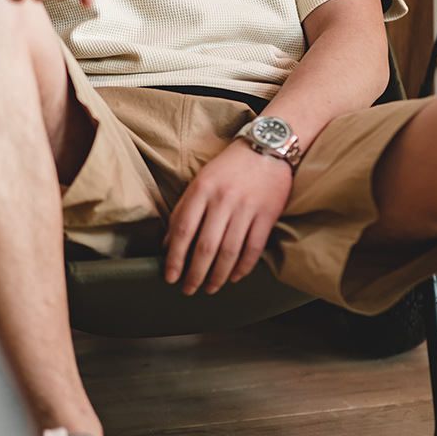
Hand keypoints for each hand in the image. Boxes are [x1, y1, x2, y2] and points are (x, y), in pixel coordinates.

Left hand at [163, 138, 293, 294]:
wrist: (268, 146)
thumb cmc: (230, 166)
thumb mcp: (201, 181)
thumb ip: (183, 210)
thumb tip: (168, 244)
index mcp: (202, 189)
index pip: (183, 230)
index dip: (175, 258)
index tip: (170, 276)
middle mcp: (223, 200)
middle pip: (206, 247)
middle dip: (195, 273)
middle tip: (189, 289)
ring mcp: (247, 208)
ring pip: (229, 252)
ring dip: (218, 276)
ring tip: (211, 287)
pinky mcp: (267, 214)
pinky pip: (254, 248)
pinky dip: (244, 267)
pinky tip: (235, 276)